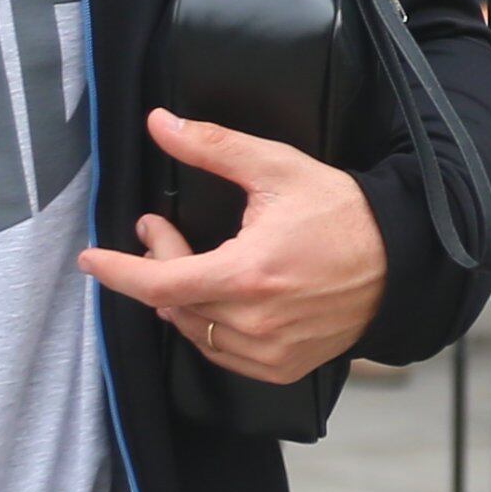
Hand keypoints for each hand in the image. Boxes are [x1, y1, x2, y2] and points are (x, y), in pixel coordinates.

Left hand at [80, 109, 389, 382]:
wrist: (399, 261)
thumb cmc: (342, 214)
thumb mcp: (277, 169)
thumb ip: (213, 147)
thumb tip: (160, 124)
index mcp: (247, 276)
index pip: (159, 284)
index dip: (118, 272)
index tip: (91, 259)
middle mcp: (255, 322)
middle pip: (174, 303)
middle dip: (156, 262)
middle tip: (158, 228)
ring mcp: (269, 352)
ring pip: (194, 331)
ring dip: (180, 296)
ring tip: (190, 260)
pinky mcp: (282, 367)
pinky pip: (222, 353)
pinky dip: (208, 326)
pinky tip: (217, 295)